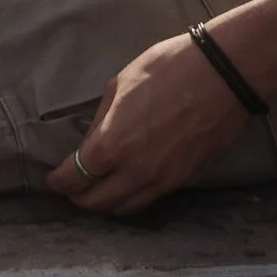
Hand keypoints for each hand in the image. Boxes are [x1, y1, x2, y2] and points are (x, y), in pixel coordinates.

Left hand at [46, 32, 249, 214]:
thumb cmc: (168, 69)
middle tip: (73, 186)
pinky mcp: (186, 180)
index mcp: (110, 145)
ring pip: (126, 208)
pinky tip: (132, 181)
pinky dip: (136, 195)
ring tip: (101, 188)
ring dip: (108, 202)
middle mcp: (134, 172)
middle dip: (79, 196)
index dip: (58, 181)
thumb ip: (102, 120)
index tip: (53, 178)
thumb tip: (93, 140)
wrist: (224, 75)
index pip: (74, 179)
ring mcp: (163, 181)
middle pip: (97, 203)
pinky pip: (152, 198)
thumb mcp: (120, 85)